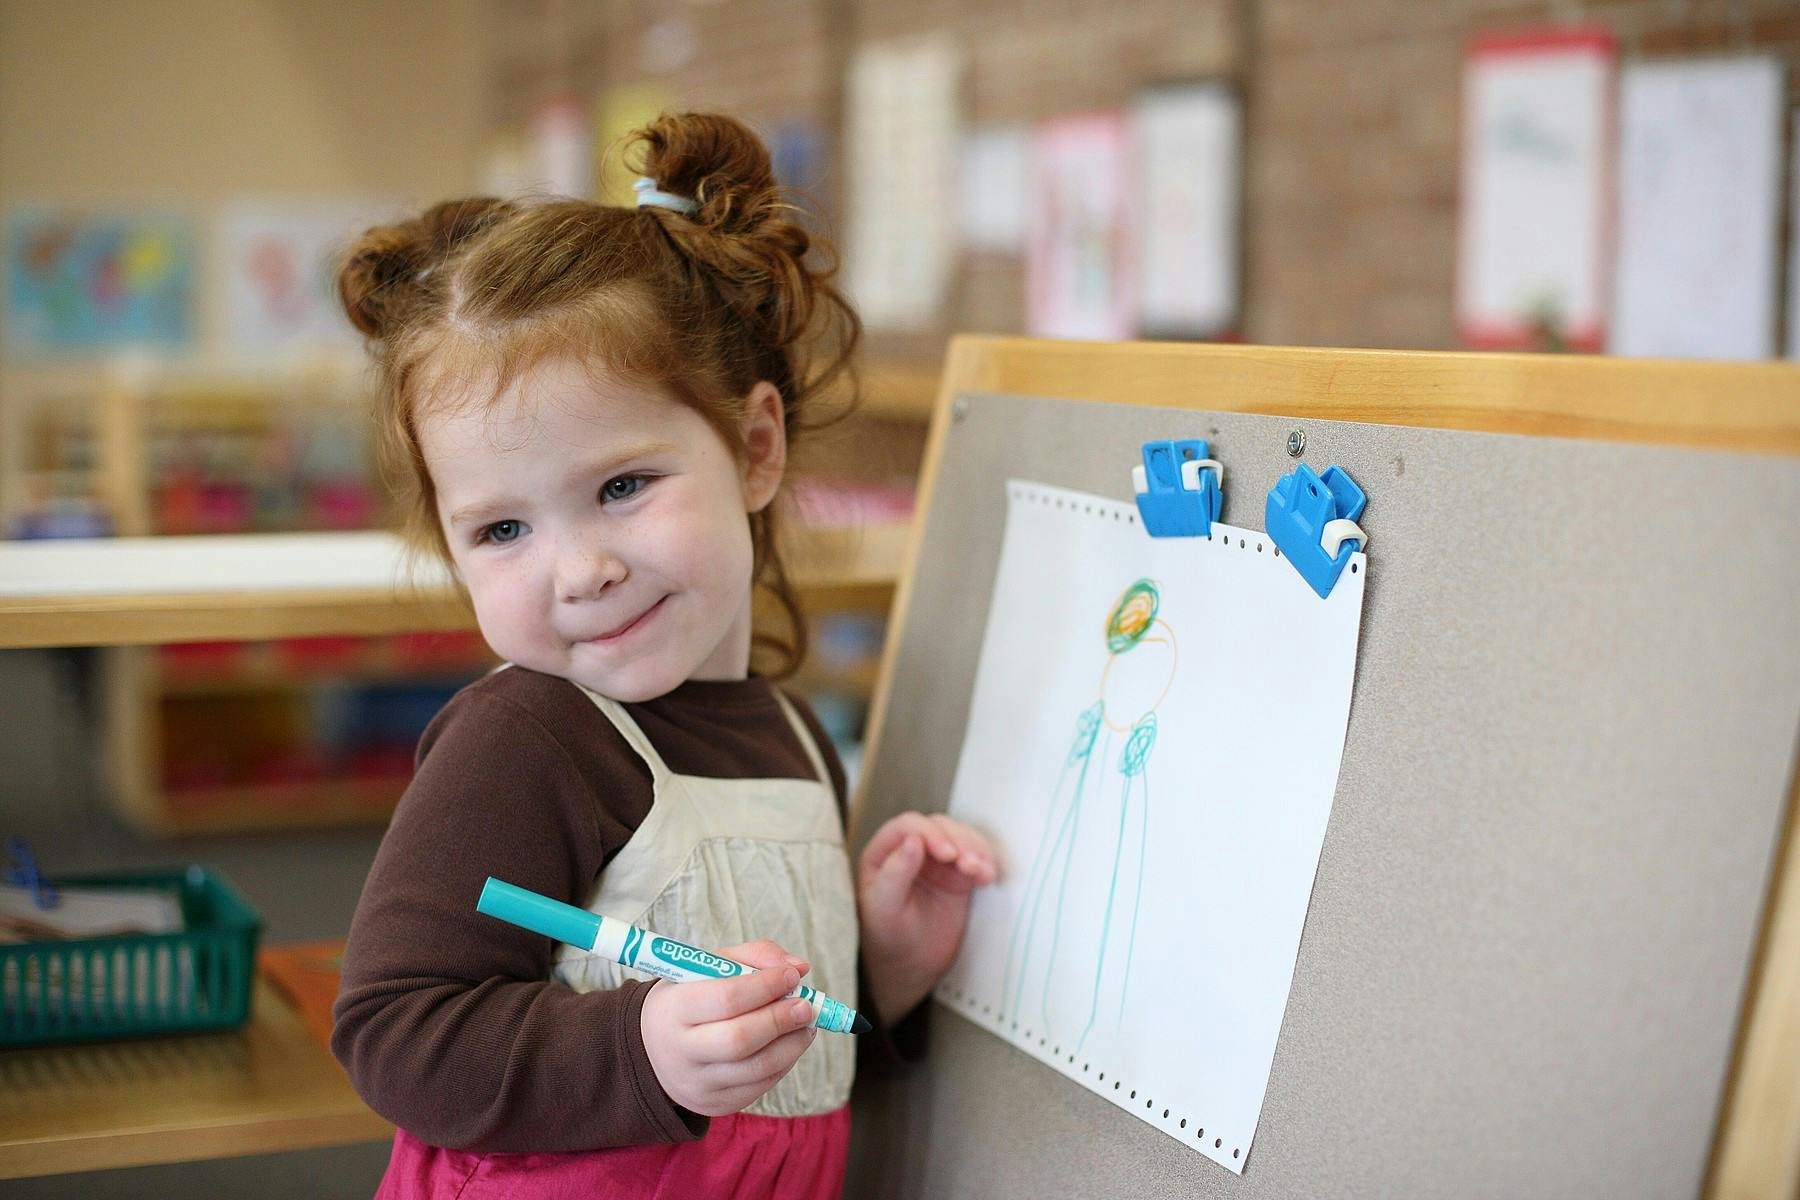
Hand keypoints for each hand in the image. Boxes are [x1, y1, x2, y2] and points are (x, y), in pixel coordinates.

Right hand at [639, 940, 818, 1116]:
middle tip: (806, 1005)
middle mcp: (681, 1051)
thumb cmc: (689, 998)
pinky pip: (760, 1086)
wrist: (654, 1049)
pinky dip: (784, 1062)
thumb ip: (754, 957)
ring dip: (792, 1044)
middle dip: (780, 1020)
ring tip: (807, 1023)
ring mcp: (698, 1083)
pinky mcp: (716, 1104)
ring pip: (756, 1067)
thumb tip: (800, 967)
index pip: (726, 999)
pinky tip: (791, 1043)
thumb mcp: (707, 967)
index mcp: (674, 1009)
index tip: (792, 975)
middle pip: (740, 1039)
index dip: (765, 986)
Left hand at [858, 812, 996, 1024]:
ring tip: (982, 872)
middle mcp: (911, 850)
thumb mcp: (884, 909)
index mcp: (883, 852)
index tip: (947, 854)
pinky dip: (986, 863)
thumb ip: (895, 874)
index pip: (909, 826)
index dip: (930, 833)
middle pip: (940, 827)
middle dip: (959, 841)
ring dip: (976, 850)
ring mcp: (937, 861)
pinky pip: (976, 858)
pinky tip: (987, 877)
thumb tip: (913, 840)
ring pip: (961, 838)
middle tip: (969, 865)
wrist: (909, 966)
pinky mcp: (958, 875)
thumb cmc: (887, 937)